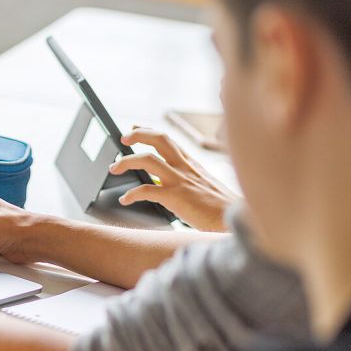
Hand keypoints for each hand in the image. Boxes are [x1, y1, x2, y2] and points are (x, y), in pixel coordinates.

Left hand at [111, 127, 238, 231]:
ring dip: (127, 161)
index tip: (134, 128)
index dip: (149, 132)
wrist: (236, 221)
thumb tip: (171, 186)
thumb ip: (190, 183)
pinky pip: (147, 190)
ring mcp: (181, 181)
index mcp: (193, 165)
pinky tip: (125, 200)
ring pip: (148, 160)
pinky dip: (132, 194)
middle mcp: (186, 168)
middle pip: (159, 139)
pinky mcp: (177, 198)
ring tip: (114, 167)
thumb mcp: (207, 188)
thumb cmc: (223, 210)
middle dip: (138, 135)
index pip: (169, 141)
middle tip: (123, 138)